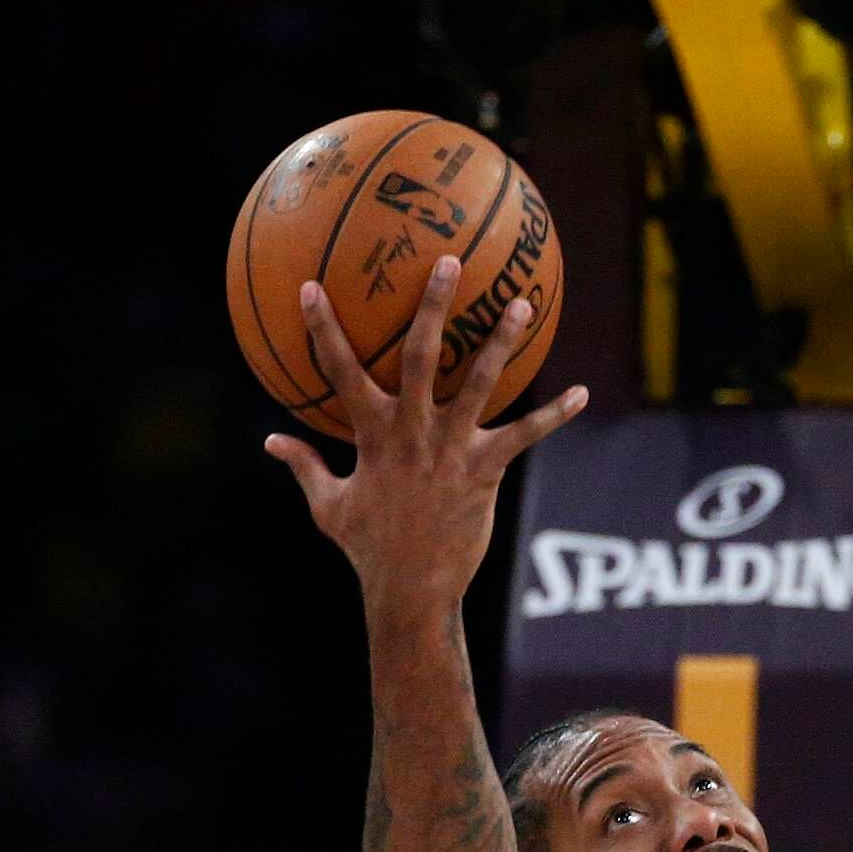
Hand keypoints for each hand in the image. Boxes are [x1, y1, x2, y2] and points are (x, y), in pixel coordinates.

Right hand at [263, 256, 585, 610]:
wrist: (411, 590)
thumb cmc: (368, 548)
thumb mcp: (328, 506)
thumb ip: (304, 465)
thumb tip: (269, 441)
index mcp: (370, 434)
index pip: (339, 371)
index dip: (323, 328)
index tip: (313, 285)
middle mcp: (412, 431)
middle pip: (420, 355)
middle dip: (432, 306)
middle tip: (446, 261)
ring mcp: (451, 448)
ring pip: (479, 382)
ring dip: (501, 342)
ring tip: (521, 305)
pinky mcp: (485, 470)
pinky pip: (525, 434)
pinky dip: (555, 414)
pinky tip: (582, 393)